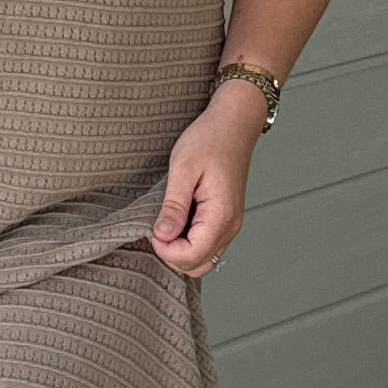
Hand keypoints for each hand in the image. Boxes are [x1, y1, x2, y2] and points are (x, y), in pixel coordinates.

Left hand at [150, 85, 267, 273]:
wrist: (234, 123)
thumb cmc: (210, 140)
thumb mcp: (183, 169)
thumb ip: (174, 206)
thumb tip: (162, 235)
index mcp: (221, 214)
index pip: (191, 256)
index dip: (166, 251)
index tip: (152, 230)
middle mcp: (231, 225)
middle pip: (198, 264)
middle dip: (172, 254)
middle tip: (157, 227)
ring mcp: (231, 224)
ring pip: (204, 259)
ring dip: (181, 249)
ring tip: (168, 221)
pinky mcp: (227, 218)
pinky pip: (208, 244)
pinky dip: (190, 241)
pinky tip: (178, 219)